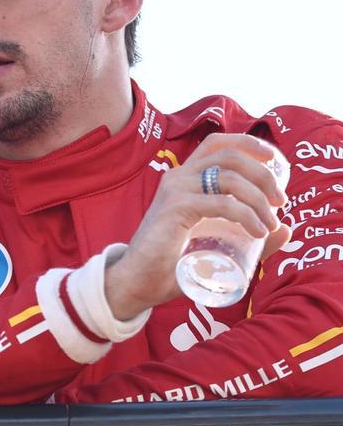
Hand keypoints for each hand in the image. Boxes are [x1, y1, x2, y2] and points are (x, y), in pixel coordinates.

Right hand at [106, 133, 290, 318]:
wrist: (138, 281)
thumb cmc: (171, 263)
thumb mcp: (214, 241)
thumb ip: (248, 233)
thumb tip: (286, 230)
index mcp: (183, 178)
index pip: (217, 144)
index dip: (248, 144)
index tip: (274, 160)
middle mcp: (178, 176)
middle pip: (230, 156)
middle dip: (264, 174)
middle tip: (280, 201)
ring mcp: (176, 190)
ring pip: (230, 178)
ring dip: (259, 198)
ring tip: (270, 223)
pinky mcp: (176, 208)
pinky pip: (223, 203)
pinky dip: (247, 215)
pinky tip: (258, 231)